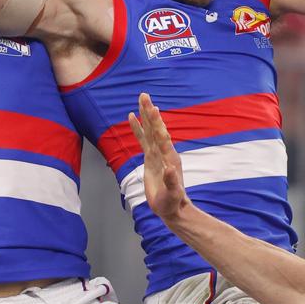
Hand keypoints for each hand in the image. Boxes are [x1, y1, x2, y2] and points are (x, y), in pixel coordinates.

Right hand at [129, 92, 188, 222]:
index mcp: (170, 158)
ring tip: (140, 99)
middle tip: (144, 95)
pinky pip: (143, 139)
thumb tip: (170, 169)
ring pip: (149, 130)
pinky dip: (138, 128)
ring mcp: (157, 153)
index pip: (162, 137)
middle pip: (155, 128)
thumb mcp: (173, 194)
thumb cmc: (173, 202)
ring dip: (144, 115)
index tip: (153, 108)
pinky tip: (131, 117)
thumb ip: (172, 182)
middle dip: (149, 112)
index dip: (157, 123)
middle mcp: (164, 152)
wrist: (172, 208)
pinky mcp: (150, 157)